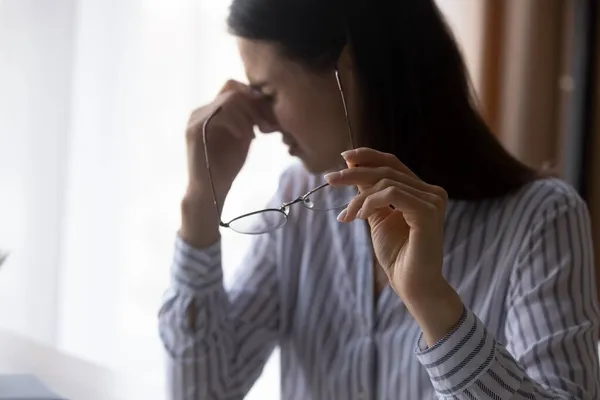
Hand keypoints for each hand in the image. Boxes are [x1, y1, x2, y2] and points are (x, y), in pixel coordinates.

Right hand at [181, 80, 277, 246]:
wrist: (210, 191)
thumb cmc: (227, 167)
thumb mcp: (243, 137)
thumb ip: (249, 119)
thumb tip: (263, 103)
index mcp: (210, 111)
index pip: (232, 88)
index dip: (253, 97)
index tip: (267, 117)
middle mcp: (200, 111)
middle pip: (232, 88)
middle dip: (253, 105)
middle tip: (265, 126)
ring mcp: (195, 119)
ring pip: (229, 98)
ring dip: (248, 115)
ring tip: (254, 135)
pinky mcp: (194, 129)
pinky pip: (221, 113)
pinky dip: (238, 123)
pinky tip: (246, 138)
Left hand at [325, 148, 462, 344]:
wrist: (411, 284)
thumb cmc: (397, 255)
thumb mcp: (377, 218)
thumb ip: (370, 195)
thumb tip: (353, 170)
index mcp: (422, 191)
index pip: (394, 163)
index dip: (368, 156)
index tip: (344, 157)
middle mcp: (432, 192)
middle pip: (387, 169)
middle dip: (354, 172)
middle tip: (330, 179)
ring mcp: (432, 201)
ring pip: (386, 182)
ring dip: (359, 198)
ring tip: (348, 215)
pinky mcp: (428, 212)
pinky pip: (391, 194)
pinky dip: (370, 202)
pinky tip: (358, 216)